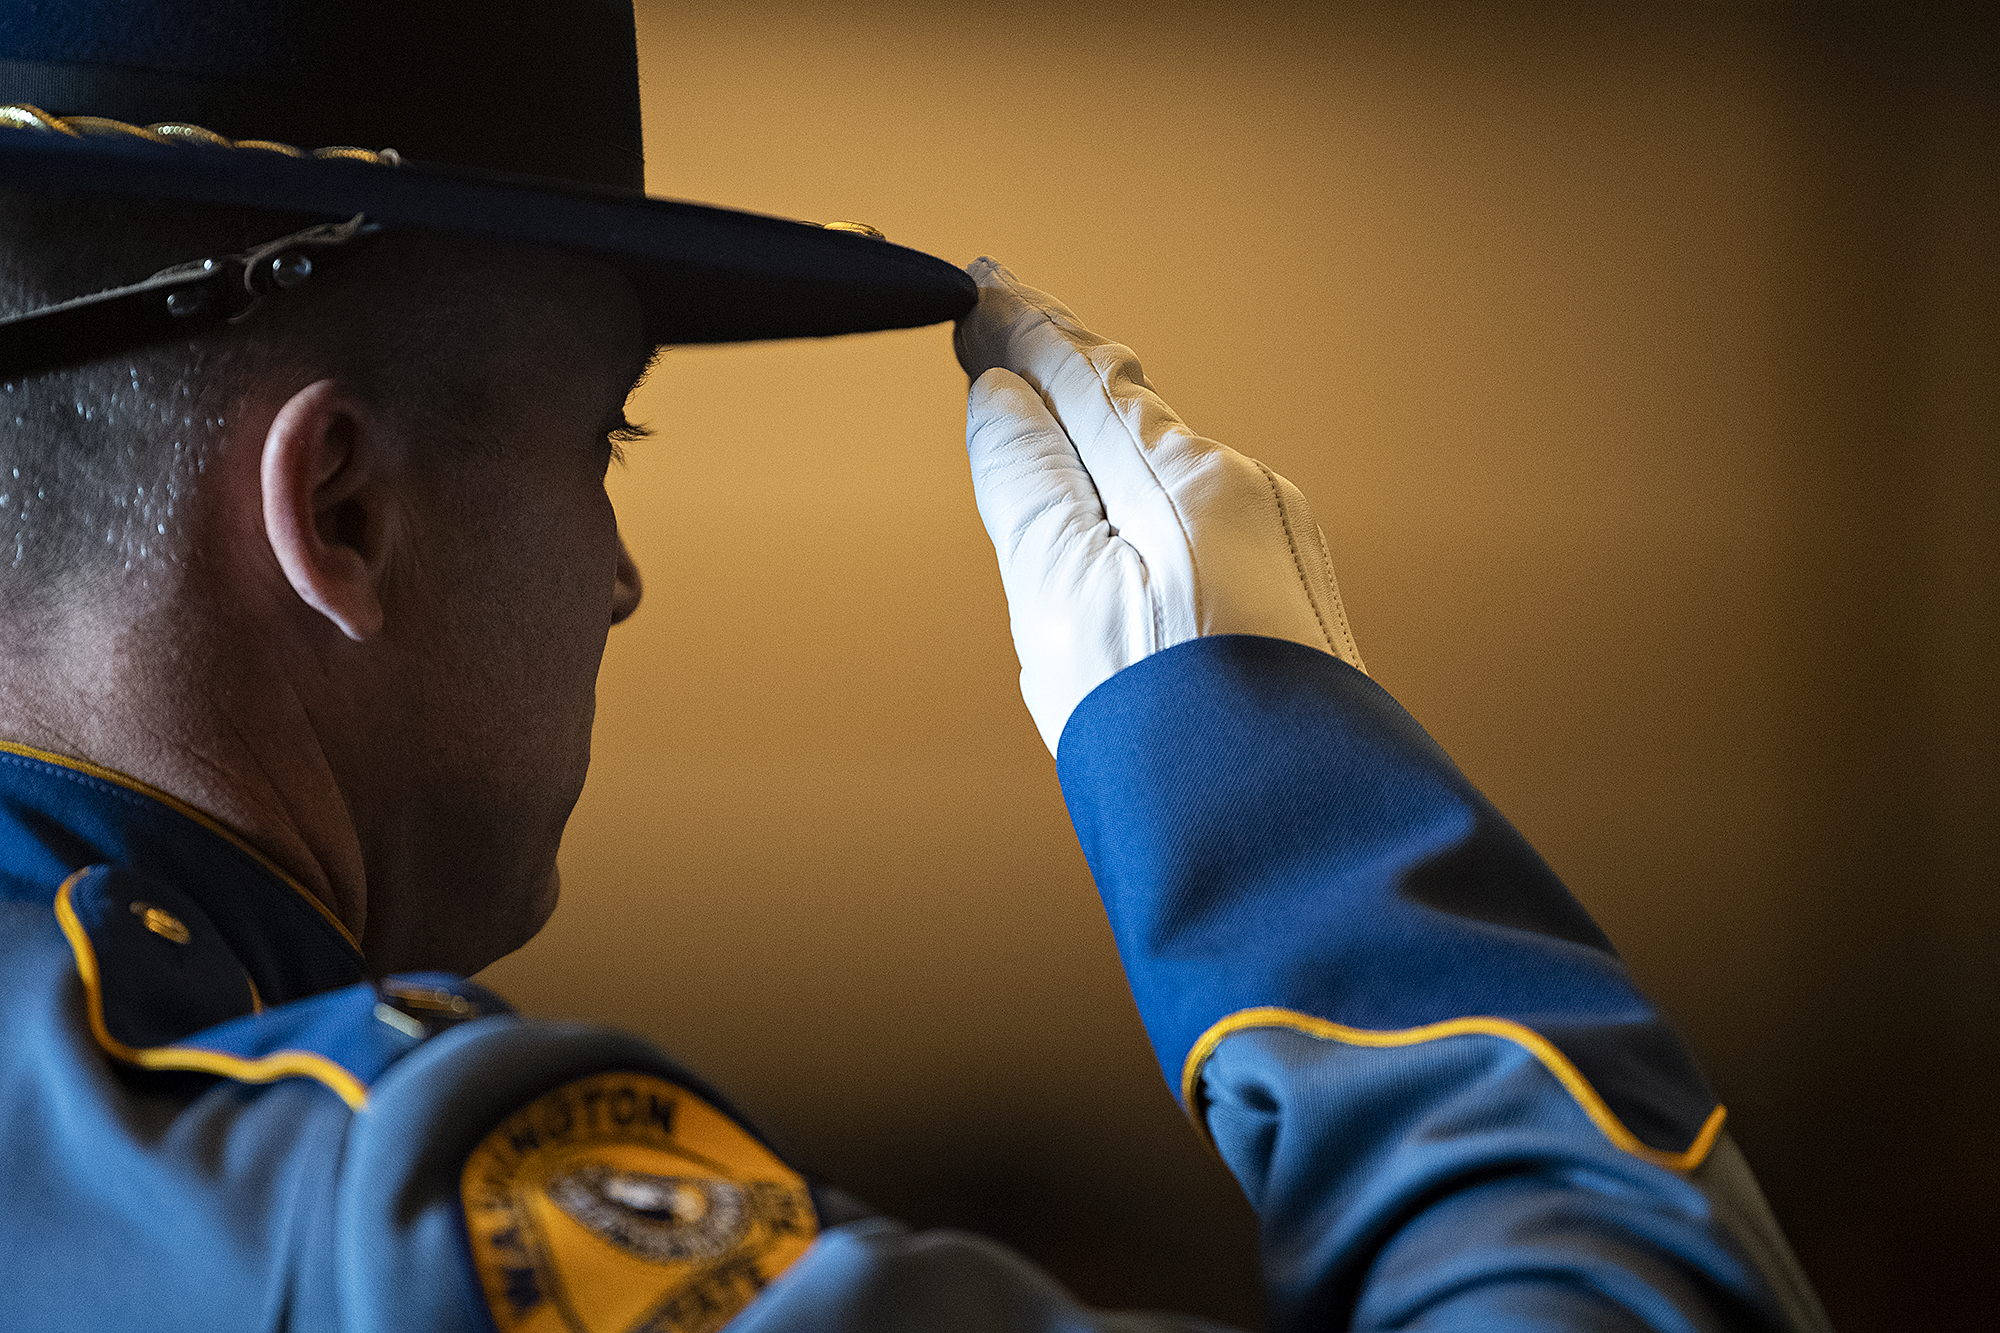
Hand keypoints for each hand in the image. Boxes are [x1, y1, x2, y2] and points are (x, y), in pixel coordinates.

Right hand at [955, 258, 1364, 755]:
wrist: (1281, 832)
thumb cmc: (1162, 726)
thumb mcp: (1060, 594)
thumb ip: (1027, 483)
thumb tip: (1002, 396)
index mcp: (1182, 479)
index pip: (1083, 376)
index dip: (1024, 329)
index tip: (980, 290)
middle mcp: (1241, 491)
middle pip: (1130, 408)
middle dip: (1063, 362)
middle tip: (1005, 310)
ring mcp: (1274, 542)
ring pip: (1165, 461)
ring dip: (1104, 426)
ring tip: (1054, 384)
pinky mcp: (1285, 594)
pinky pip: (1198, 512)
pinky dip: (1145, 488)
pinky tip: (1126, 499)